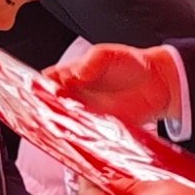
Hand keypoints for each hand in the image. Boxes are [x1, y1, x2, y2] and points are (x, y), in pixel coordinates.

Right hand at [45, 39, 183, 128]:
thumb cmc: (131, 64)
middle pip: (49, 107)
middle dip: (44, 113)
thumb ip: (91, 62)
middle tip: (45, 115)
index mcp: (71, 76)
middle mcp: (74, 97)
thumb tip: (74, 74)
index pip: (45, 82)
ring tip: (60, 128)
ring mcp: (85, 115)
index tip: (36, 94)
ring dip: (60, 128)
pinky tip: (77, 139)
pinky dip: (78, 140)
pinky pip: (84, 137)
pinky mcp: (99, 130)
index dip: (37, 89)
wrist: (158, 83)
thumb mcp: (108, 54)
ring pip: (64, 124)